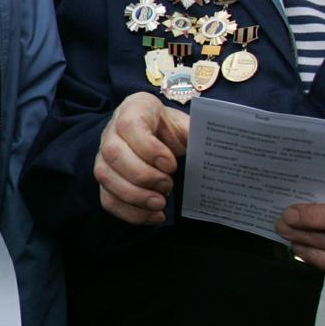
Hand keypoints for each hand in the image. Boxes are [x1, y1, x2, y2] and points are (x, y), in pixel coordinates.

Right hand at [93, 93, 188, 225]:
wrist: (164, 138)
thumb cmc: (176, 131)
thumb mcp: (188, 125)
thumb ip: (199, 134)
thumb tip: (221, 151)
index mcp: (135, 108)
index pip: (129, 125)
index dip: (148, 148)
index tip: (171, 165)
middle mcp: (112, 130)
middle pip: (113, 152)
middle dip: (142, 175)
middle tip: (168, 186)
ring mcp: (103, 155)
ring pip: (105, 176)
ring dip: (134, 195)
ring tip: (160, 204)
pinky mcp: (107, 179)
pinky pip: (107, 198)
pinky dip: (129, 212)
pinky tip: (153, 216)